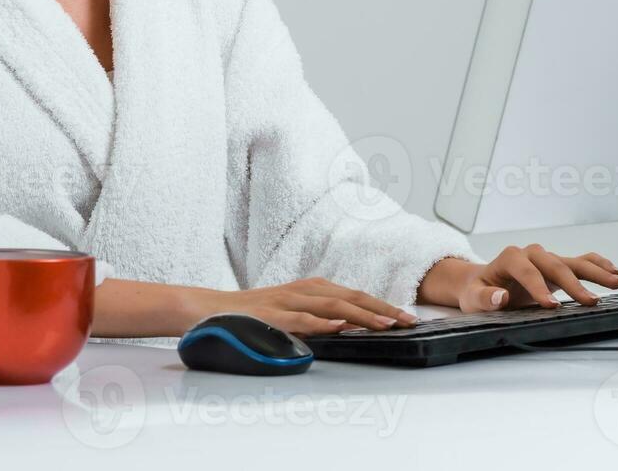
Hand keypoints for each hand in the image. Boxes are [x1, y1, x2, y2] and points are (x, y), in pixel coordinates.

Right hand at [207, 277, 418, 337]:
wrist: (208, 309)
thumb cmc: (253, 313)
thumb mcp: (292, 312)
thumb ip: (319, 317)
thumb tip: (350, 328)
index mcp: (312, 289)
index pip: (355, 296)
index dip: (382, 305)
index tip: (407, 317)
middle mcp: (304, 290)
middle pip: (352, 296)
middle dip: (383, 308)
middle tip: (409, 321)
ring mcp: (288, 301)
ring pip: (333, 305)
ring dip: (362, 314)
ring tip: (386, 323)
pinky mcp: (272, 315)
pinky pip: (301, 319)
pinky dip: (323, 321)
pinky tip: (340, 325)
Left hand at [450, 245, 617, 312]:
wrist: (481, 283)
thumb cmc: (477, 292)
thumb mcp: (473, 298)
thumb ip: (485, 298)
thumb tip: (500, 297)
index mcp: (511, 258)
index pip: (528, 273)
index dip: (539, 289)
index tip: (551, 306)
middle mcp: (531, 253)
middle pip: (556, 266)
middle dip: (575, 284)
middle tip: (592, 301)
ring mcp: (546, 258)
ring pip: (574, 262)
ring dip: (597, 272)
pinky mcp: (556, 265)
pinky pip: (580, 261)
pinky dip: (598, 265)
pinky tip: (614, 272)